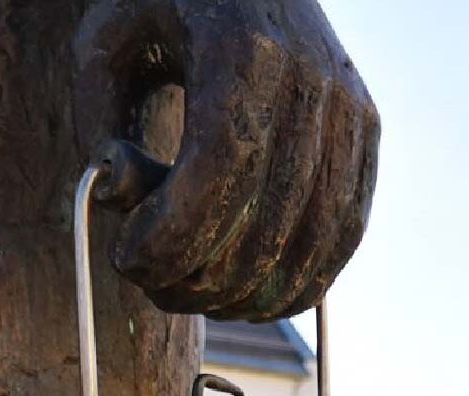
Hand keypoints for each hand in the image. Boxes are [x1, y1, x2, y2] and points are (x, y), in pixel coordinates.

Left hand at [76, 0, 379, 320]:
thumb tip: (124, 201)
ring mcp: (350, 110)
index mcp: (246, 46)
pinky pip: (345, 233)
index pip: (221, 166)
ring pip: (311, 240)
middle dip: (202, 276)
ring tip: (194, 294)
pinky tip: (250, 295)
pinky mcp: (368, 134)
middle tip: (152, 285)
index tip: (128, 260)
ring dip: (247, 292)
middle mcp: (313, 79)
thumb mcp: (108, 40)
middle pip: (267, 218)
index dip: (175, 234)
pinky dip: (300, 280)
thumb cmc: (167, 2)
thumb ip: (100, 120)